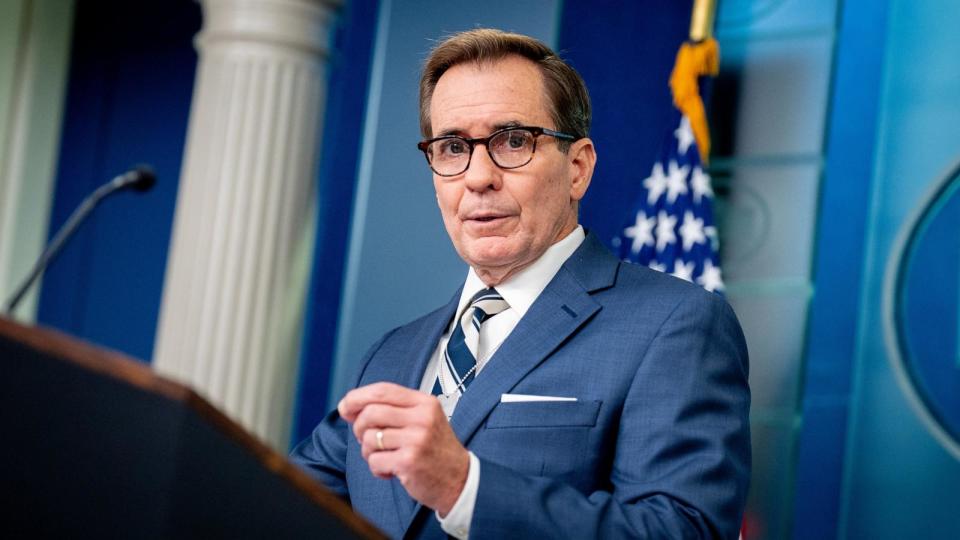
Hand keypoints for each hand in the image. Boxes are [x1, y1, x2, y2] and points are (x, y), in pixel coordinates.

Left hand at [338, 382, 468, 515]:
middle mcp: (422, 418)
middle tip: (367, 439)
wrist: (460, 480)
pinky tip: (392, 470)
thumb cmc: (435, 450)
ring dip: (369, 452)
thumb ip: (392, 410)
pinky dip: (377, 468)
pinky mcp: (409, 461)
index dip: (358, 396)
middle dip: (359, 428)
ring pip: (369, 438)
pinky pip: (374, 461)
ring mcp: (416, 439)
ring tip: (385, 457)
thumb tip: (348, 407)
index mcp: (424, 403)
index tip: (345, 406)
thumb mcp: (422, 420)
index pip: (383, 390)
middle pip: (371, 412)